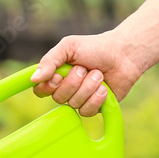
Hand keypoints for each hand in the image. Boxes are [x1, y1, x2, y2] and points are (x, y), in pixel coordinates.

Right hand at [29, 32, 144, 116]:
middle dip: (74, 82)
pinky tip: (104, 88)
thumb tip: (34, 79)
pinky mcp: (94, 107)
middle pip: (58, 98)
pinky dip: (97, 97)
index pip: (40, 90)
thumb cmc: (95, 48)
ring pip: (74, 104)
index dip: (48, 86)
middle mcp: (65, 90)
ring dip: (89, 87)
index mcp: (55, 76)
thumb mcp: (69, 46)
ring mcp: (79, 99)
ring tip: (99, 75)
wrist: (124, 54)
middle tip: (85, 69)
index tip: (59, 74)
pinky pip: (87, 111)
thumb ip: (49, 61)